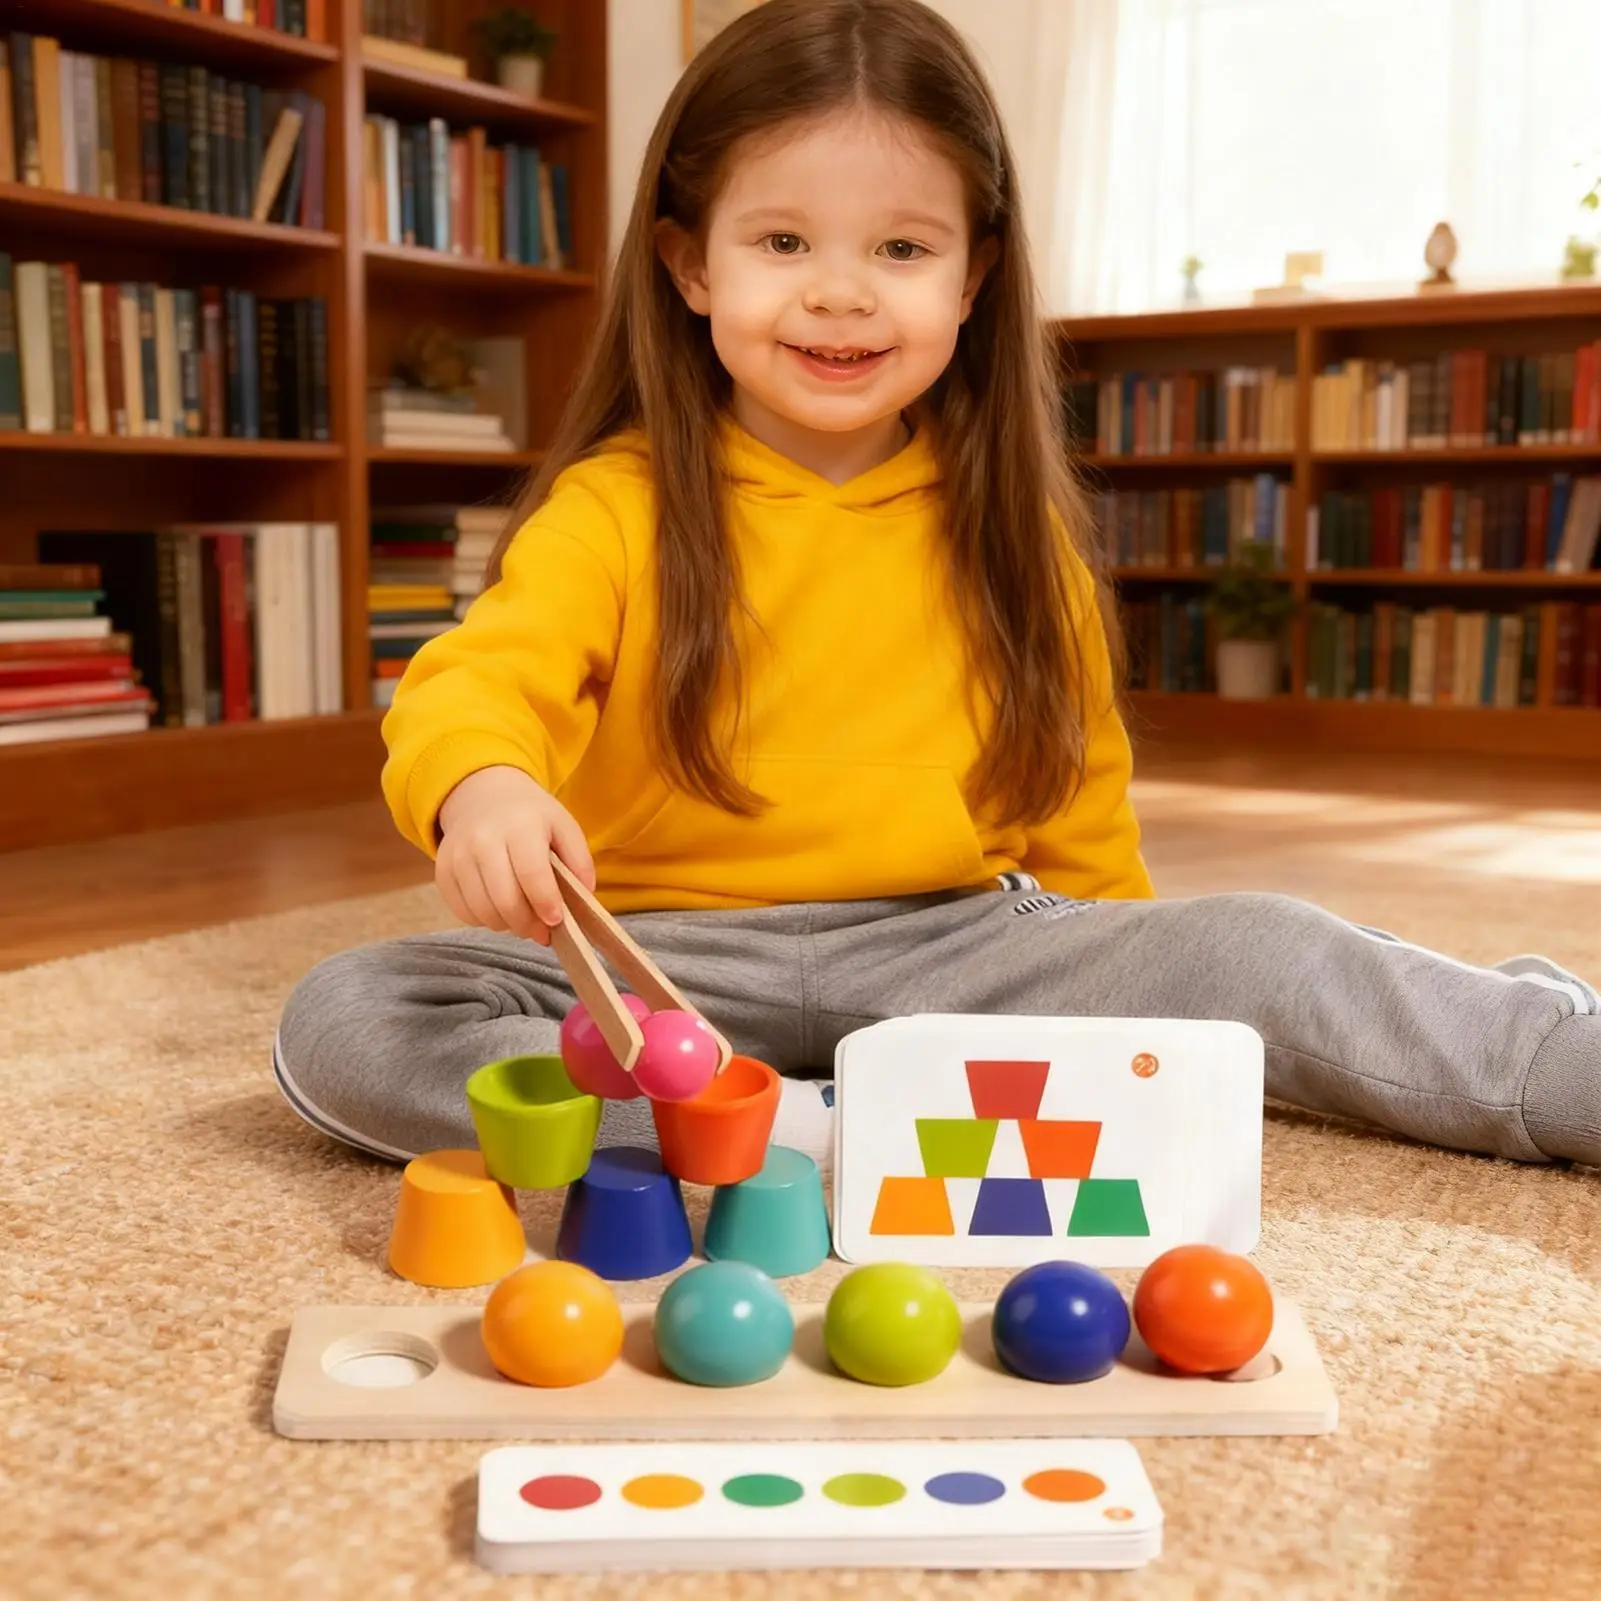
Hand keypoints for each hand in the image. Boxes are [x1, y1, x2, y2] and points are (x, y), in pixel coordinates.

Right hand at [435, 765, 595, 944]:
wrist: (482, 796)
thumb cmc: (530, 817)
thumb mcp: (563, 826)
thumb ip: (580, 861)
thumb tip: (585, 897)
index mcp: (521, 826)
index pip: (532, 873)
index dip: (545, 903)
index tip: (556, 920)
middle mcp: (484, 839)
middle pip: (504, 899)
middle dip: (527, 924)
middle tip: (541, 931)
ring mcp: (458, 855)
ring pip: (482, 910)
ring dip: (506, 925)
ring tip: (522, 920)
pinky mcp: (443, 870)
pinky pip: (462, 911)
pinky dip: (483, 920)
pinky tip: (499, 910)